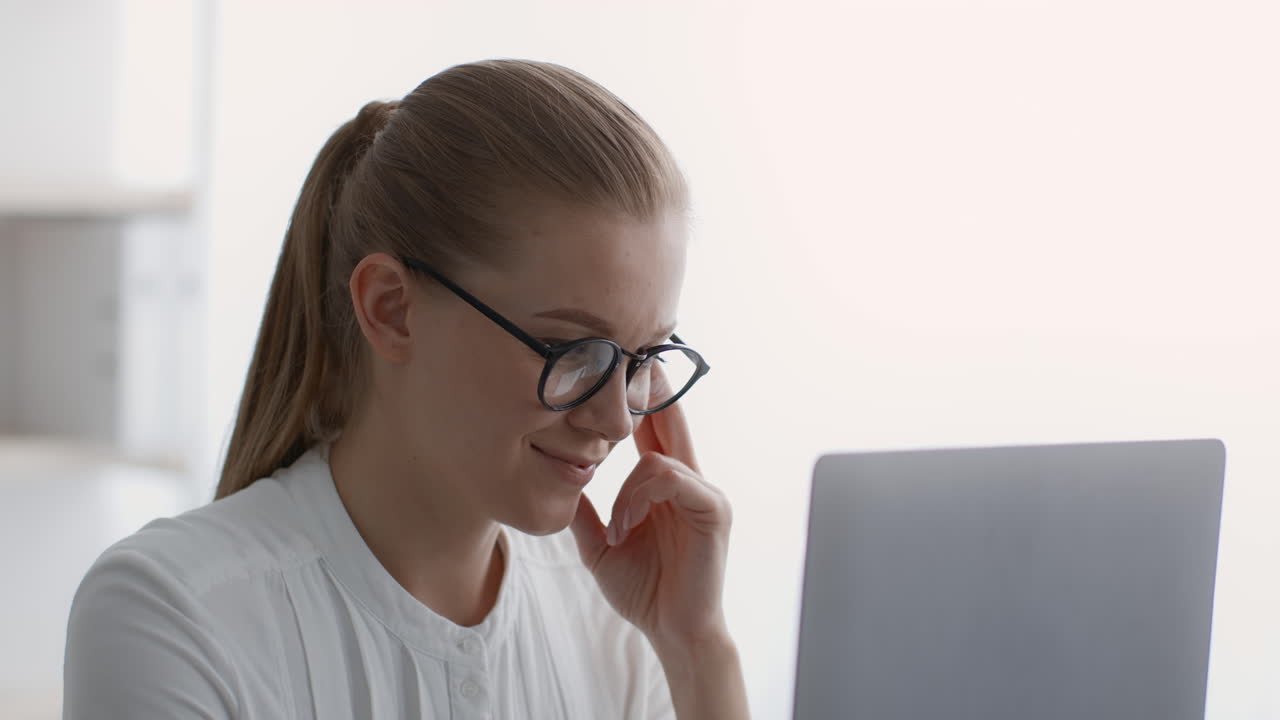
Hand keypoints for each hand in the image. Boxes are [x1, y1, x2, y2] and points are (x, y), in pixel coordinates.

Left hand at [568, 394, 732, 647]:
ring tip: (618, 529)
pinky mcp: (713, 509)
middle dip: (651, 391)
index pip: (653, 428)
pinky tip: (627, 528)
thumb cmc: (644, 590)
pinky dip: (639, 499)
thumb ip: (583, 513)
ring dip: (626, 491)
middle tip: (632, 360)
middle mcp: (688, 480)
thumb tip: (555, 481)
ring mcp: (704, 492)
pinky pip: (671, 478)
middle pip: (671, 419)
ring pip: (657, 457)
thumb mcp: (600, 545)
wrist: (672, 631)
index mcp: (665, 485)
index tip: (615, 371)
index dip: (639, 399)